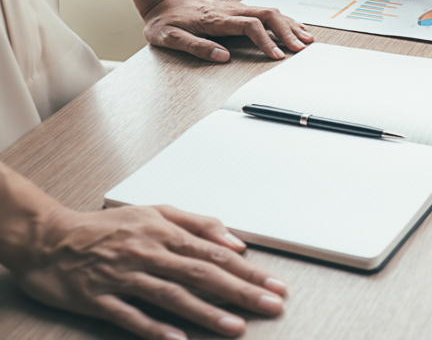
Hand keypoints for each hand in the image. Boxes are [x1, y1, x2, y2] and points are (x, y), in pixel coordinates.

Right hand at [11, 205, 286, 338]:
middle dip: (241, 291)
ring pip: (172, 295)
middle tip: (271, 305)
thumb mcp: (155, 211)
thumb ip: (198, 223)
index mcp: (165, 232)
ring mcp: (124, 276)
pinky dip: (154, 327)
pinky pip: (130, 315)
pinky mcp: (99, 298)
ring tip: (236, 326)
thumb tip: (235, 240)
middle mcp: (149, 253)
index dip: (249, 271)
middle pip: (203, 274)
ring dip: (207, 312)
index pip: (217, 254)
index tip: (275, 285)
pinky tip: (177, 339)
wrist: (49, 238)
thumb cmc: (107, 227)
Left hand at [143, 0, 313, 61]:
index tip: (277, 55)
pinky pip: (267, 12)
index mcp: (217, 19)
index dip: (266, 41)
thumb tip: (223, 56)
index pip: (251, 26)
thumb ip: (197, 47)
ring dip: (290, 25)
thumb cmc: (166, 22)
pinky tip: (294, 27)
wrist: (163, 1)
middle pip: (268, 16)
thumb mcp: (171, 38)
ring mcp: (237, 8)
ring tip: (305, 38)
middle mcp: (231, 10)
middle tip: (300, 47)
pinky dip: (284, 20)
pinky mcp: (239, 10)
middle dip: (288, 32)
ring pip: (271, 12)